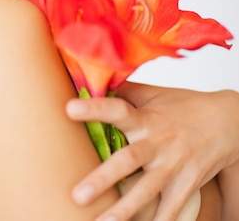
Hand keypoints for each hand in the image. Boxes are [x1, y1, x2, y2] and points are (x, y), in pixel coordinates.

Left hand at [66, 82, 238, 220]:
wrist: (226, 121)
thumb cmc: (182, 105)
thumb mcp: (154, 94)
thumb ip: (124, 92)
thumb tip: (92, 84)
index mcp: (146, 118)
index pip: (117, 110)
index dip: (94, 108)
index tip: (69, 108)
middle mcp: (158, 143)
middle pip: (128, 160)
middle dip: (103, 178)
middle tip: (77, 195)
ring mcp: (173, 167)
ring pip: (146, 191)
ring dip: (124, 210)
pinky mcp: (186, 185)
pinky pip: (170, 210)